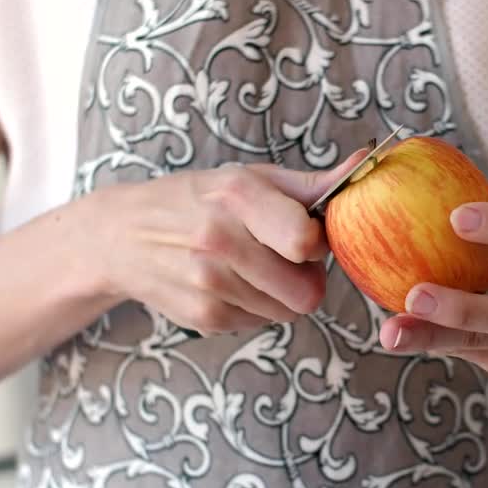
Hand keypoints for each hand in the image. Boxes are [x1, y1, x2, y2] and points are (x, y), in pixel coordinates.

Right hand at [83, 151, 365, 335]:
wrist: (120, 236)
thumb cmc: (197, 199)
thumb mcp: (248, 179)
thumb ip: (311, 184)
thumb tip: (367, 164)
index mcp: (238, 196)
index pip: (306, 241)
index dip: (317, 245)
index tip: (306, 236)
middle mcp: (219, 241)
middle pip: (307, 292)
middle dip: (306, 278)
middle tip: (288, 259)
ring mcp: (208, 284)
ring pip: (287, 312)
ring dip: (283, 294)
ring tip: (256, 268)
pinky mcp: (202, 318)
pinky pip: (260, 324)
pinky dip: (257, 308)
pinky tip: (233, 284)